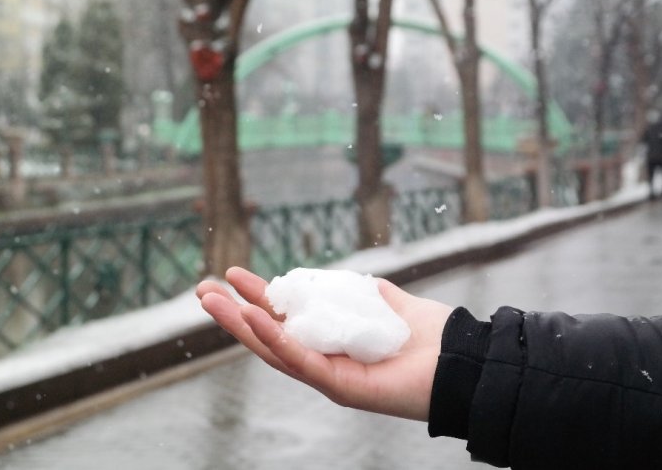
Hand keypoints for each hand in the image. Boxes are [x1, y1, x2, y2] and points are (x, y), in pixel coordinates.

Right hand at [196, 267, 452, 420]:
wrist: (459, 358)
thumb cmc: (427, 334)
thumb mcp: (383, 301)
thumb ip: (358, 292)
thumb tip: (340, 280)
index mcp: (330, 340)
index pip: (285, 319)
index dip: (257, 298)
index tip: (232, 275)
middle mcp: (323, 359)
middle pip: (268, 336)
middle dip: (233, 314)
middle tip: (202, 291)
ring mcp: (328, 375)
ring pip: (273, 350)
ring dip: (240, 325)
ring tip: (211, 301)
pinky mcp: (339, 386)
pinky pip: (299, 360)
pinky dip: (272, 339)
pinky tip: (250, 317)